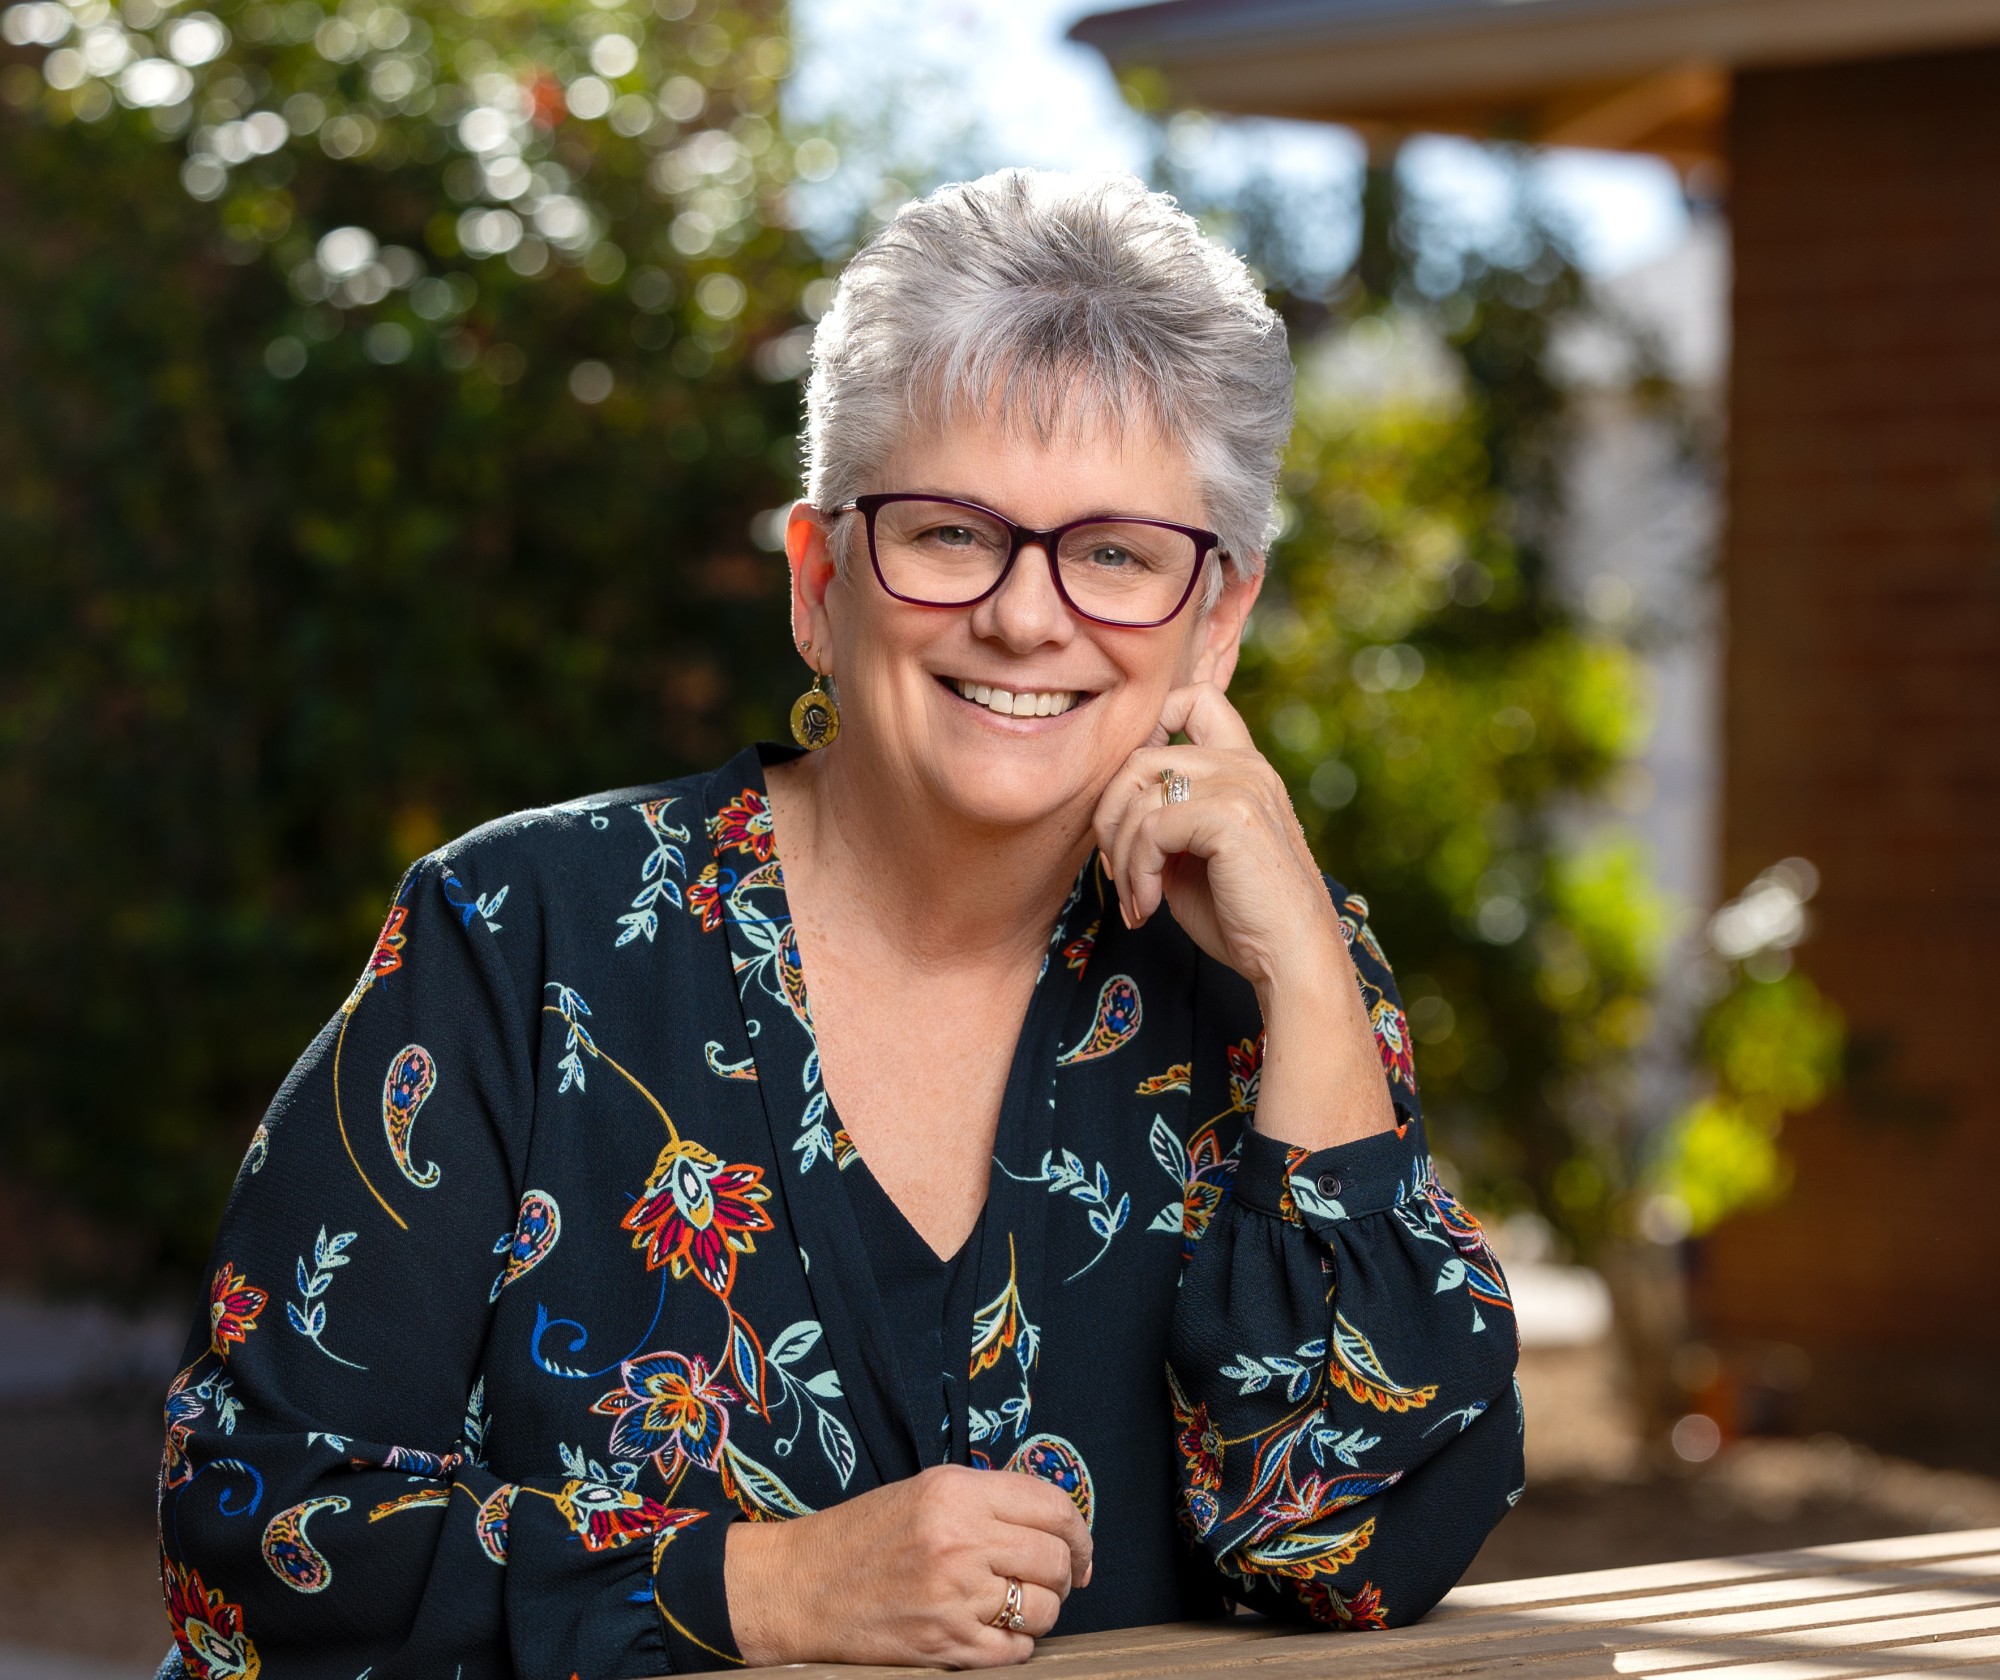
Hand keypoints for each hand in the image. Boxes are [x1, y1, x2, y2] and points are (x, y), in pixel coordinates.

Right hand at [724, 1464, 1092, 1667]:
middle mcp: (960, 1541)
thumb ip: (988, 1500)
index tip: (1080, 1549)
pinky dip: (1015, 1646)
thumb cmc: (862, 1536)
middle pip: (1055, 1561)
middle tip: (1051, 1580)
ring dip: (1040, 1611)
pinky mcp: (944, 1645)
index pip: (1053, 1507)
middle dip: (1065, 1574)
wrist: (800, 1587)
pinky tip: (993, 1632)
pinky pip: (1015, 1651)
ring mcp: (953, 1597)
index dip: (1080, 1531)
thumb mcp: (925, 1491)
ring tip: (1015, 1605)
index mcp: (957, 1493)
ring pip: (1042, 1609)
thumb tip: (1054, 1524)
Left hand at [1091, 682, 1342, 998]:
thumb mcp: (1193, 856)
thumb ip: (1164, 820)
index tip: (1132, 800)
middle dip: (1110, 817)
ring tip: (1134, 897)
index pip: (1193, 698)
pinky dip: (1136, 870)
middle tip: (1117, 871)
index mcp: (1244, 766)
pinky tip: (1148, 906)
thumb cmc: (1242, 917)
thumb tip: (1111, 812)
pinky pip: (1150, 827)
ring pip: (1137, 792)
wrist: (1292, 959)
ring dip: (1120, 853)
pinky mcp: (1230, 816)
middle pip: (1141, 755)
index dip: (1147, 730)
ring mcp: (1241, 785)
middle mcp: (1245, 765)